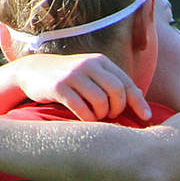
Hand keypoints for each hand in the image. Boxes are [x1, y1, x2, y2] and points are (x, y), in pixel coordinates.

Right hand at [13, 53, 149, 121]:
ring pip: (100, 101)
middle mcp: (89, 65)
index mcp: (100, 61)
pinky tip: (85, 119)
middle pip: (117, 92)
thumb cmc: (68, 78)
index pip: (126, 83)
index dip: (138, 102)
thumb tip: (139, 98)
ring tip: (95, 116)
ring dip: (102, 115)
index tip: (146, 117)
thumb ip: (112, 82)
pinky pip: (81, 108)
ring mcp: (73, 75)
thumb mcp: (91, 74)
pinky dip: (87, 118)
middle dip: (118, 109)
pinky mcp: (59, 87)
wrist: (33, 71)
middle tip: (110, 116)